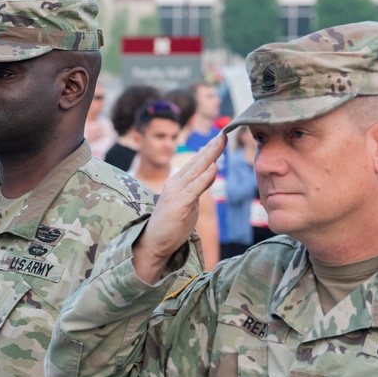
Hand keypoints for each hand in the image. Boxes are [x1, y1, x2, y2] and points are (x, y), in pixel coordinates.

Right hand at [133, 133, 226, 283]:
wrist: (153, 243)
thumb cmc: (170, 225)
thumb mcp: (188, 203)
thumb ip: (198, 188)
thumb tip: (210, 174)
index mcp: (177, 182)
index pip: (196, 163)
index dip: (209, 150)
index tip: (221, 137)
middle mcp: (176, 183)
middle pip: (197, 162)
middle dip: (212, 147)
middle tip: (224, 133)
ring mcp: (176, 193)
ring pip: (197, 171)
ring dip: (210, 155)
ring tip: (221, 142)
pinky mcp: (179, 205)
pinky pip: (194, 189)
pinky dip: (205, 178)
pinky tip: (213, 168)